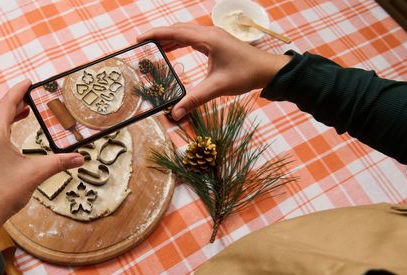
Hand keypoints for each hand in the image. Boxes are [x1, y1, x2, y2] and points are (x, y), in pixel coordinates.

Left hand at [0, 80, 83, 241]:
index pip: (7, 103)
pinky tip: (7, 141)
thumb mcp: (35, 175)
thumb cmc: (2, 194)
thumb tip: (80, 158)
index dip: (19, 90)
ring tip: (21, 115)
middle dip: (15, 104)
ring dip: (7, 118)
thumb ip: (58, 163)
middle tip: (29, 99)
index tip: (28, 81)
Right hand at [138, 23, 290, 119]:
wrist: (267, 70)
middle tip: (141, 44)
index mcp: (207, 39)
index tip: (139, 39)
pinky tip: (171, 50)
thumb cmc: (245, 74)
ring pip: (184, 32)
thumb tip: (175, 114)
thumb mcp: (217, 87)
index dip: (155, 35)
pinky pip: (192, 37)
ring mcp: (213, 36)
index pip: (174, 33)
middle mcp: (208, 33)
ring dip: (168, 38)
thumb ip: (194, 99)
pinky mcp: (216, 42)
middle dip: (158, 35)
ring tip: (152, 47)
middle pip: (177, 29)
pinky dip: (178, 41)